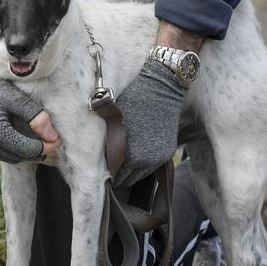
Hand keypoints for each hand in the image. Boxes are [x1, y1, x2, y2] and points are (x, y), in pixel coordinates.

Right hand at [0, 41, 60, 162]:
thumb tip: (53, 138)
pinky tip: (20, 136)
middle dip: (36, 150)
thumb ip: (36, 117)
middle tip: (51, 141)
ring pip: (9, 157)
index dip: (44, 146)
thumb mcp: (17, 98)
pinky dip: (12, 147)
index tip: (57, 140)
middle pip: (19, 156)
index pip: (26, 149)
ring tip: (38, 138)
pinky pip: (0, 152)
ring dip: (24, 151)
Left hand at [114, 57, 185, 187]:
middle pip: (130, 178)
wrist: (162, 87)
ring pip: (142, 174)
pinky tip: (137, 156)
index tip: (103, 171)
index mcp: (132, 154)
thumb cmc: (134, 98)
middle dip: (121, 175)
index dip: (110, 174)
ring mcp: (159, 157)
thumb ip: (109, 138)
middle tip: (112, 168)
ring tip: (124, 163)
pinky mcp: (168, 151)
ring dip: (133, 171)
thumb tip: (97, 149)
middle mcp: (147, 160)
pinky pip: (153, 166)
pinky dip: (144, 165)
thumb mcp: (115, 118)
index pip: (118, 176)